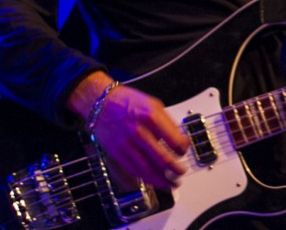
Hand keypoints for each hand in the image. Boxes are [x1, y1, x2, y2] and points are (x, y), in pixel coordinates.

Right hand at [69, 73, 190, 188]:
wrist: (101, 103)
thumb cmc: (128, 102)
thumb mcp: (154, 105)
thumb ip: (168, 124)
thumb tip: (181, 141)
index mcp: (151, 117)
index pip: (174, 141)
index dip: (183, 150)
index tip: (183, 151)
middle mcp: (139, 132)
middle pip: (162, 159)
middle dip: (175, 170)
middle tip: (181, 172)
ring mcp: (126, 144)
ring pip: (147, 170)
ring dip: (163, 180)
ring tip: (172, 183)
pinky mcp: (117, 153)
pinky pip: (134, 171)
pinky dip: (147, 179)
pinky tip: (155, 180)